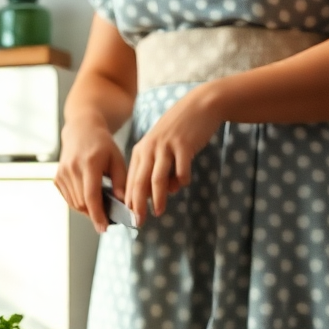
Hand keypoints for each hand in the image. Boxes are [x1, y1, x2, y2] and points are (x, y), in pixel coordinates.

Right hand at [55, 113, 127, 233]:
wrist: (81, 130)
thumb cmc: (102, 145)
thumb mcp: (117, 159)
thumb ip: (121, 181)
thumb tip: (123, 203)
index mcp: (89, 164)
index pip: (91, 196)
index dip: (97, 215)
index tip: (104, 228)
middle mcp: (72, 169)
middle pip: (82, 203)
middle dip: (95, 213)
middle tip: (108, 216)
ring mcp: (62, 174)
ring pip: (74, 203)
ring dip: (87, 209)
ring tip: (100, 206)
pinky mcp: (57, 178)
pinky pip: (69, 199)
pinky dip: (79, 203)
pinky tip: (88, 198)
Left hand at [124, 88, 221, 219]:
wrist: (199, 105)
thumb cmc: (180, 131)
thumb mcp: (162, 148)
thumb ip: (160, 169)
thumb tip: (163, 194)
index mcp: (141, 150)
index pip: (131, 180)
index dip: (130, 200)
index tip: (130, 217)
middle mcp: (150, 148)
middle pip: (139, 181)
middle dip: (137, 205)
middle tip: (138, 222)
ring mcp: (166, 147)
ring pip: (157, 178)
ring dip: (157, 197)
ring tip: (158, 211)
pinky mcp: (183, 145)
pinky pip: (181, 169)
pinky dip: (182, 180)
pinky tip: (184, 183)